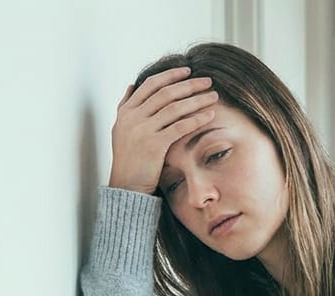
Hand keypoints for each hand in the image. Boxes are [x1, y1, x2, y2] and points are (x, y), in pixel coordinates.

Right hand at [108, 66, 219, 194]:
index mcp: (127, 111)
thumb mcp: (121, 129)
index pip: (150, 84)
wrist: (126, 186)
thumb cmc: (129, 160)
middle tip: (207, 80)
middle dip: (189, 84)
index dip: (170, 75)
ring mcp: (143, 130)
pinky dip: (196, 119)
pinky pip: (179, 127)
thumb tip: (131, 86)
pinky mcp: (154, 145)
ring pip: (174, 107)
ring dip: (196, 99)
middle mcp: (133, 117)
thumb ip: (126, 106)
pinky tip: (210, 115)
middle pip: (165, 93)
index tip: (187, 70)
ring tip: (213, 95)